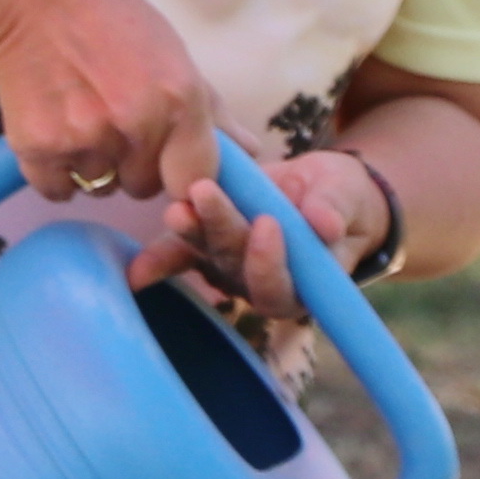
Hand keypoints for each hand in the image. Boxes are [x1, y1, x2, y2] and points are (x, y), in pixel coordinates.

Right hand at [0, 0, 209, 210]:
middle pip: (145, 187)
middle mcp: (137, 125)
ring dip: (94, 166)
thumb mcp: (172, 50)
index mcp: (179, 100)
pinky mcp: (39, 149)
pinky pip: (59, 189)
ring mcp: (86, 140)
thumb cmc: (108, 16)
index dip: (180, 174)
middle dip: (133, 164)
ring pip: (101, 188)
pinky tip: (55, 127)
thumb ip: (212, 109)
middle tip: (112, 116)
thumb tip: (250, 150)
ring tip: (80, 114)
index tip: (167, 161)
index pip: (195, 178)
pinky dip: (56, 172)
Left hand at [143, 154, 380, 326]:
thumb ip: (334, 211)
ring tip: (177, 204)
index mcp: (298, 288)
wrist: (321, 189)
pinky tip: (134, 271)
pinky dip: (157, 259)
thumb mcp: (345, 199)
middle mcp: (256, 285)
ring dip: (189, 229)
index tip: (270, 225)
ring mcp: (226, 265)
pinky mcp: (205, 243)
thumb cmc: (340, 201)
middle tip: (207, 193)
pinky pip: (178, 253)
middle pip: (234, 266)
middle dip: (220, 229)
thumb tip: (325, 225)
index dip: (269, 263)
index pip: (279, 289)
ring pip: (206, 252)